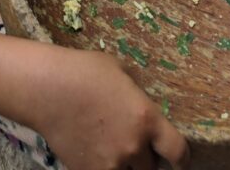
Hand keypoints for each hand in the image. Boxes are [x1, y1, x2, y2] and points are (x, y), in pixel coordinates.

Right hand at [32, 46, 189, 169]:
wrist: (47, 89)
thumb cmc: (85, 71)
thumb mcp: (122, 74)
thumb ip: (137, 96)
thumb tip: (142, 105)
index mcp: (146, 118)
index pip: (177, 152)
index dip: (181, 160)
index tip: (180, 162)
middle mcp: (133, 146)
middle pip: (151, 169)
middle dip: (147, 160)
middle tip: (137, 148)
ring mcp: (109, 164)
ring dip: (127, 168)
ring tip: (116, 152)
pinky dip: (104, 169)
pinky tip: (96, 155)